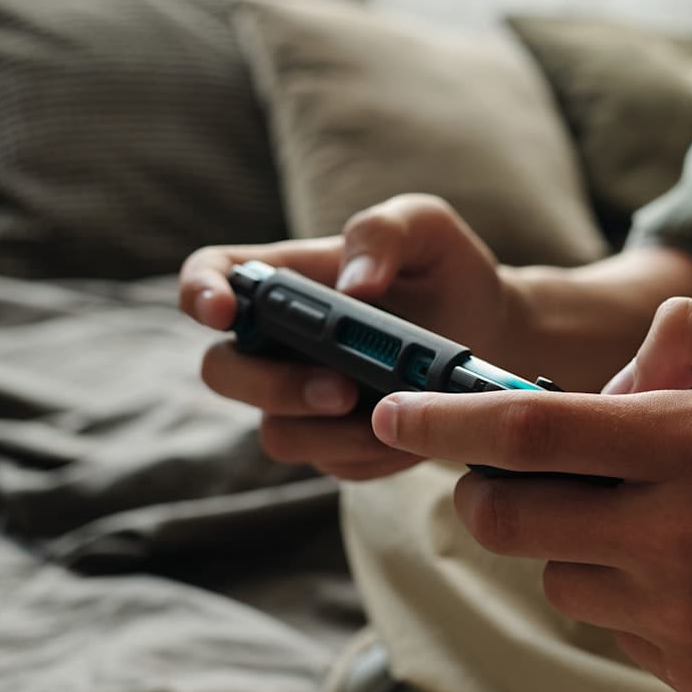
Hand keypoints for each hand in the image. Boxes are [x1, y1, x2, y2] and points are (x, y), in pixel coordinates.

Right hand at [178, 194, 511, 481]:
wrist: (492, 333)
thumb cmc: (446, 271)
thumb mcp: (427, 229)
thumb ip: (383, 233)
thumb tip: (355, 286)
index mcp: (285, 279)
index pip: (209, 277)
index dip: (198, 293)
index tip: (223, 311)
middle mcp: (277, 343)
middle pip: (223, 372)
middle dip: (272, 387)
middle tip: (340, 389)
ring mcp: (300, 399)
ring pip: (277, 433)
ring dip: (331, 432)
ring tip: (395, 412)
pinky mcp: (335, 443)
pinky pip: (331, 462)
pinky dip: (373, 452)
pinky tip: (415, 430)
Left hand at [370, 298, 691, 691]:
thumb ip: (690, 328)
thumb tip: (613, 379)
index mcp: (691, 441)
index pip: (527, 432)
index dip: (442, 423)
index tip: (388, 416)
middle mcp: (676, 532)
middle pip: (510, 521)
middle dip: (489, 493)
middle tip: (517, 475)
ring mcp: (686, 612)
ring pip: (562, 578)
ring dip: (578, 544)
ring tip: (663, 521)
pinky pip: (618, 629)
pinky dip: (634, 595)